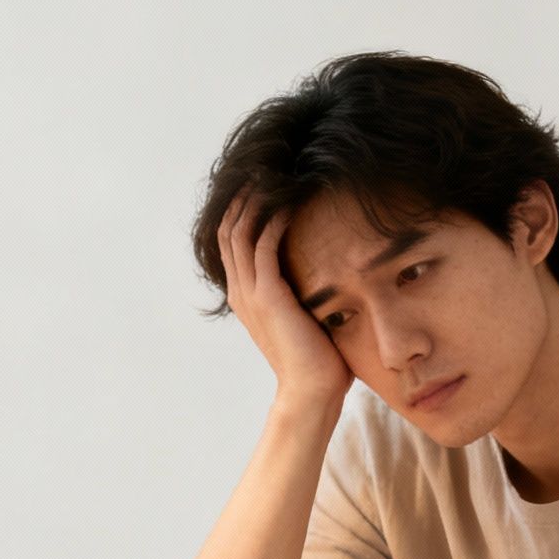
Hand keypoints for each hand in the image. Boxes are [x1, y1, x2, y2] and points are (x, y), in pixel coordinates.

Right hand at [217, 188, 353, 410]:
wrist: (312, 392)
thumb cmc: (318, 362)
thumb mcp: (306, 319)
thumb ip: (305, 295)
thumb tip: (330, 276)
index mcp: (246, 296)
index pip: (233, 241)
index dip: (242, 209)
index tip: (261, 183)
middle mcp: (241, 291)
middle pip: (229, 229)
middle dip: (243, 196)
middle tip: (263, 166)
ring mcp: (251, 293)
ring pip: (241, 231)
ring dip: (255, 200)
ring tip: (271, 173)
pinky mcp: (269, 295)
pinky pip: (263, 245)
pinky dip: (272, 219)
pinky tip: (288, 201)